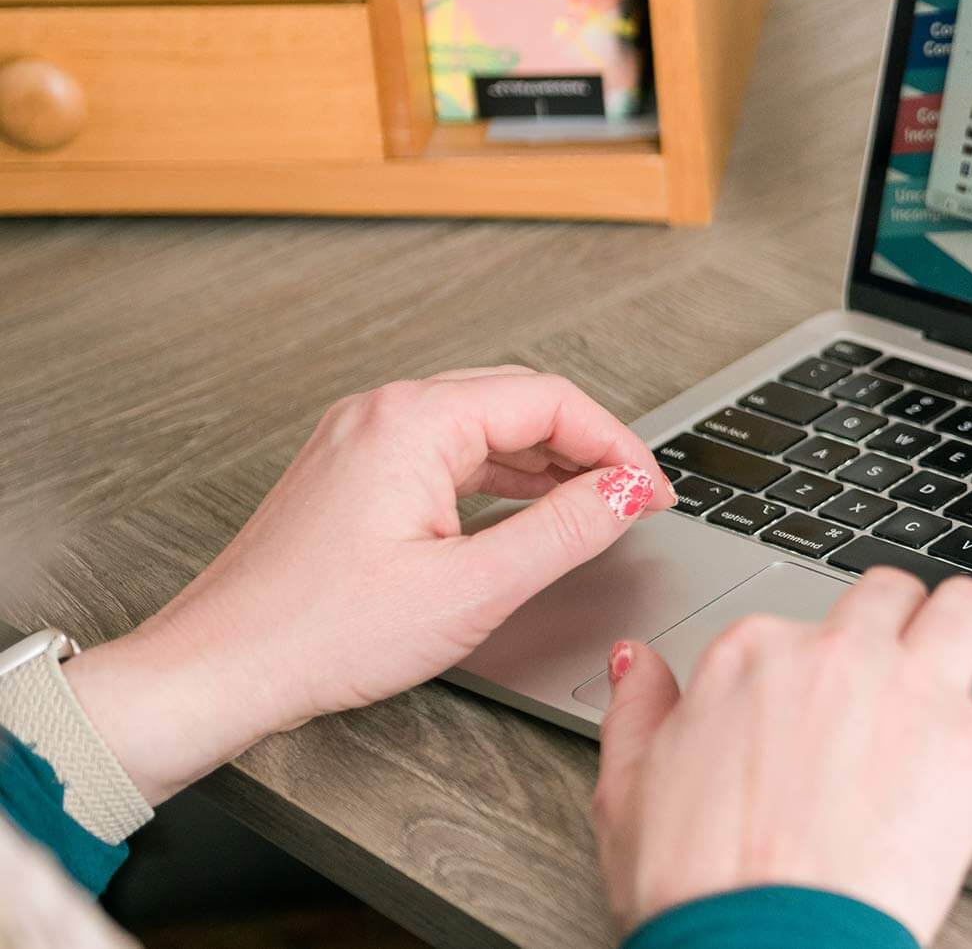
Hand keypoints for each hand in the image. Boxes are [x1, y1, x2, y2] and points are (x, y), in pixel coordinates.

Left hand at [64, 367, 675, 804]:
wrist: (218, 671)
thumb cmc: (318, 635)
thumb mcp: (472, 589)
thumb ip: (565, 530)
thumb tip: (627, 493)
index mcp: (413, 422)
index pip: (551, 401)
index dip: (617, 446)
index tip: (652, 493)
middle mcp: (383, 413)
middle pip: (519, 400)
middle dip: (588, 446)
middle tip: (634, 498)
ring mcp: (361, 437)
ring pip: (483, 423)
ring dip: (546, 460)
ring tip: (594, 507)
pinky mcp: (351, 470)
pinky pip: (445, 450)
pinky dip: (499, 475)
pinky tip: (526, 512)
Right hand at [592, 570, 971, 944]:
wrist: (759, 946)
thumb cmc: (698, 890)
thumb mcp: (627, 793)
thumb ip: (639, 713)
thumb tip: (641, 665)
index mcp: (754, 657)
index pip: (795, 623)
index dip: (811, 659)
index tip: (821, 688)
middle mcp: (839, 657)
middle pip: (891, 595)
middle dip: (902, 619)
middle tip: (906, 656)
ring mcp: (915, 694)